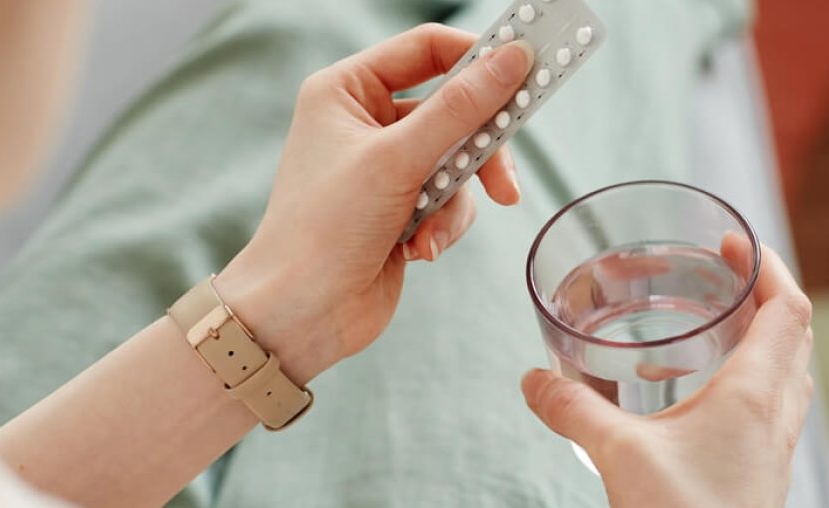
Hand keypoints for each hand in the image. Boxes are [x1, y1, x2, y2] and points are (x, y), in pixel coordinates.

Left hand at [216, 24, 534, 382]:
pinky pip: (452, 200)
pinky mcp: (402, 207)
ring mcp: (385, 167)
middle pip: (454, 109)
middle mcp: (366, 121)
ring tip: (432, 231)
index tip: (526, 70)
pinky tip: (420, 251)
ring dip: (455, 201)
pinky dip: (444, 226)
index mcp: (347, 90)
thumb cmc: (324, 229)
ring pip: (460, 160)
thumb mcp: (397, 159)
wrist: (302, 313)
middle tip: (504, 179)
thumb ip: (461, 108)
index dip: (478, 57)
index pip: (427, 49)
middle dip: (477, 150)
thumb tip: (512, 60)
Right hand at [521, 243, 814, 507]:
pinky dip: (754, 379)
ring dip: (765, 337)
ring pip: (789, 372)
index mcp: (755, 394)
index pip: (788, 308)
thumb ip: (573, 410)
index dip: (768, 265)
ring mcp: (774, 446)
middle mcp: (776, 415)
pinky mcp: (762, 472)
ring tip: (719, 324)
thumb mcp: (619, 456)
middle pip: (795, 334)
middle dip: (765, 293)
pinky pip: (774, 406)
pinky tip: (705, 396)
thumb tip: (533, 380)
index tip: (732, 242)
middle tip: (723, 274)